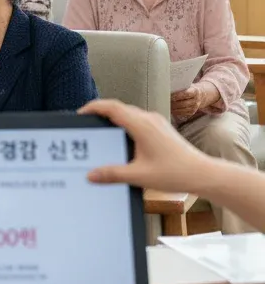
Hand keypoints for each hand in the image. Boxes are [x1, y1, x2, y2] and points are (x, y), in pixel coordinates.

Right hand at [80, 99, 212, 191]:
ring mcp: (156, 122)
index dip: (93, 107)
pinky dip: (125, 124)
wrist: (204, 174)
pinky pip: (138, 120)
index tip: (81, 114)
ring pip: (129, 113)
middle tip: (87, 124)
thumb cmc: (175, 173)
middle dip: (100, 113)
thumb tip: (91, 175)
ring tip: (102, 132)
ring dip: (113, 119)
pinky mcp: (161, 128)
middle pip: (118, 108)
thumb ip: (113, 174)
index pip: (111, 107)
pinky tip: (123, 140)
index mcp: (141, 125)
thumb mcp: (139, 175)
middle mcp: (148, 119)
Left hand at [170, 81, 219, 123]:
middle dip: (173, 103)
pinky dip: (175, 112)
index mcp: (195, 92)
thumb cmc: (191, 88)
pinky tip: (170, 109)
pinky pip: (182, 113)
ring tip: (165, 105)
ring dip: (173, 108)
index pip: (186, 94)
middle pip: (183, 103)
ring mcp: (194, 107)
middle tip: (164, 101)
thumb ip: (180, 86)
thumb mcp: (188, 85)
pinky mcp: (192, 112)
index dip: (177, 95)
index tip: (169, 95)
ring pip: (182, 110)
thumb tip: (168, 86)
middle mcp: (196, 101)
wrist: (202, 95)